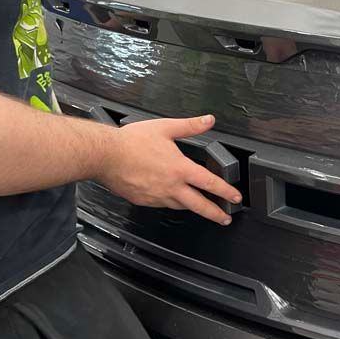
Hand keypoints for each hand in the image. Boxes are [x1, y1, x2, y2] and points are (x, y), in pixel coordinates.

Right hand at [97, 115, 241, 225]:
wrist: (103, 155)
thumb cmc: (131, 141)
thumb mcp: (165, 128)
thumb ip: (190, 126)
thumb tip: (208, 120)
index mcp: (179, 169)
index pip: (210, 183)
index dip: (226, 192)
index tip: (235, 198)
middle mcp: (171, 186)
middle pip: (199, 205)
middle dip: (215, 213)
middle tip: (225, 218)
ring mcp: (157, 196)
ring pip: (181, 206)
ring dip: (193, 208)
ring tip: (202, 209)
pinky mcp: (144, 201)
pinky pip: (162, 205)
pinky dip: (171, 203)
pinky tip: (173, 199)